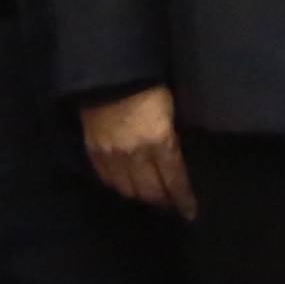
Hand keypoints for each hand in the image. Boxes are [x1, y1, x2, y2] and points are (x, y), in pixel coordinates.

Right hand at [77, 88, 191, 216]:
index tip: (191, 213)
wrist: (108, 71)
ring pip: (127, 189)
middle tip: (170, 208)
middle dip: (162, 202)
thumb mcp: (171, 108)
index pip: (174, 180)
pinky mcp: (94, 150)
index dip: (183, 199)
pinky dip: (118, 185)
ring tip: (149, 198)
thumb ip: (172, 135)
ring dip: (140, 196)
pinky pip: (106, 178)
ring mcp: (112, 154)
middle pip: (150, 190)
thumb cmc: (149, 83)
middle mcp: (135, 155)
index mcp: (159, 142)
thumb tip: (177, 154)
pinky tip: (125, 186)